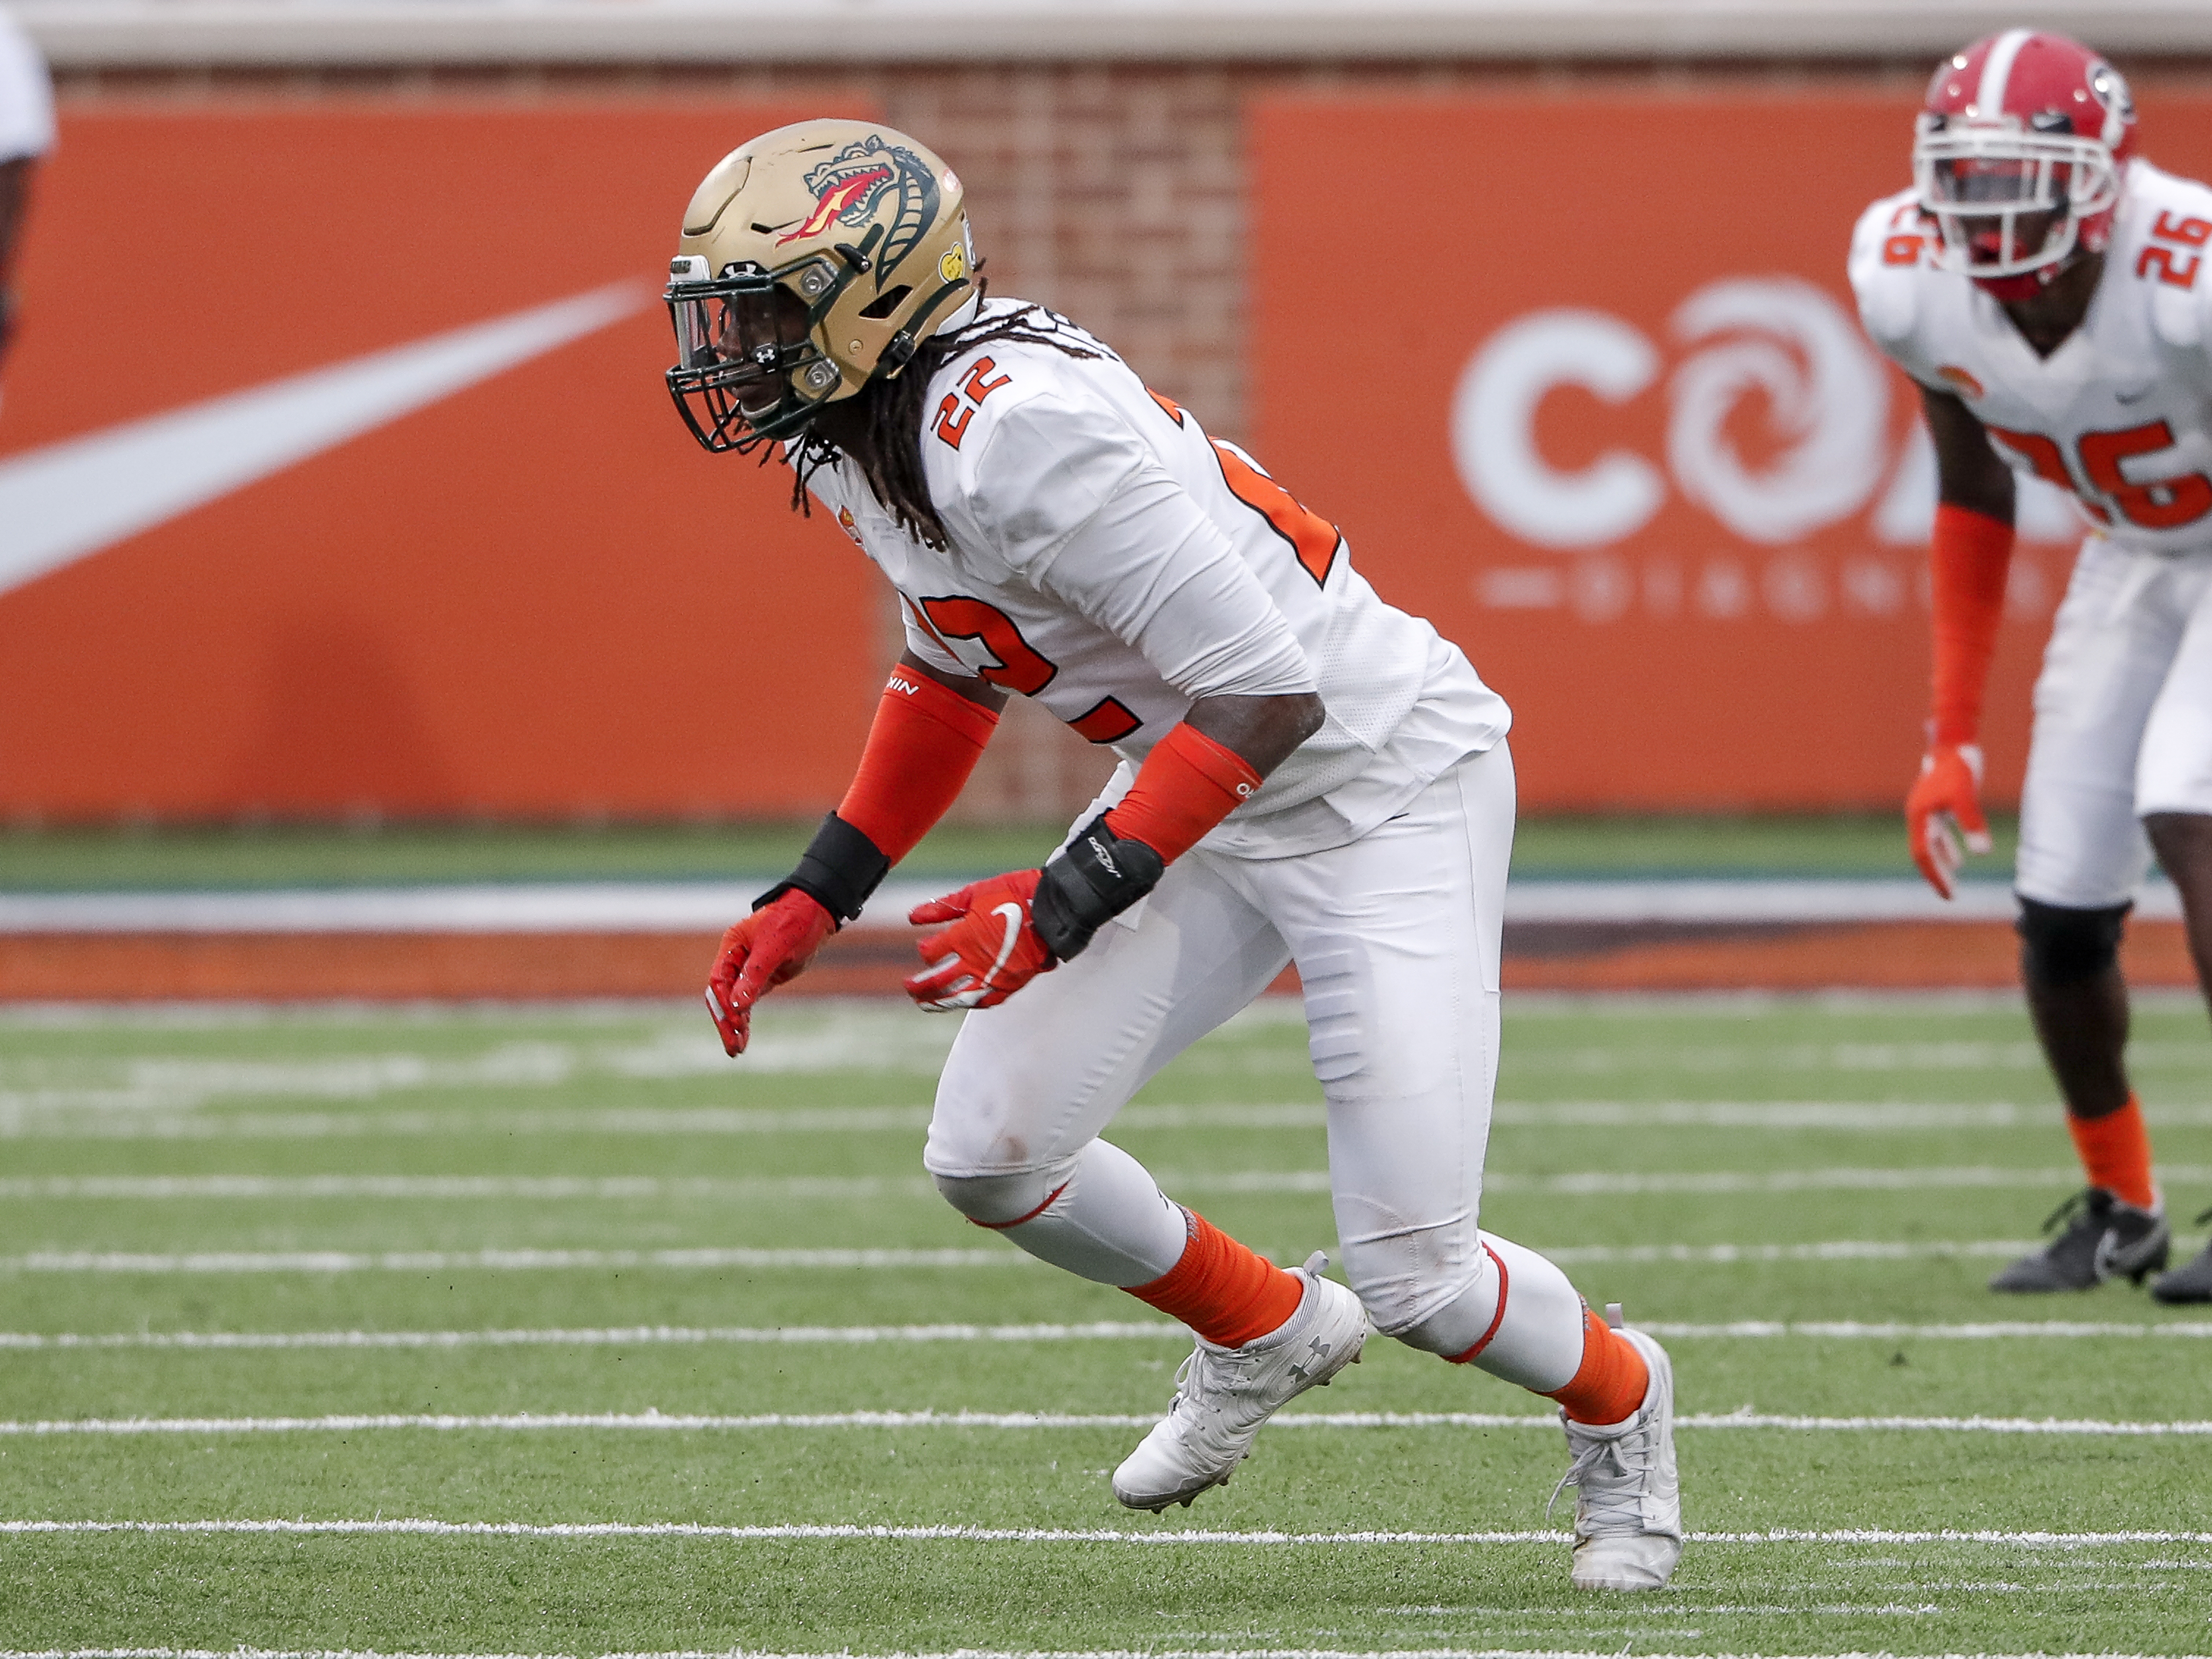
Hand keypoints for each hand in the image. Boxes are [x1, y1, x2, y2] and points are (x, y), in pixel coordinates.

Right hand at [704, 889, 834, 1054]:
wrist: (815, 914)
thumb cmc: (793, 923)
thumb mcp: (774, 948)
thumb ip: (754, 975)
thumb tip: (736, 1005)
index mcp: (732, 946)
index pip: (718, 981)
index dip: (726, 1004)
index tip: (737, 1024)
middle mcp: (735, 959)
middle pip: (722, 996)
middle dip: (726, 1022)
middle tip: (733, 1048)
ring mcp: (748, 970)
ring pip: (735, 1002)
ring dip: (735, 1025)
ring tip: (737, 1050)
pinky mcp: (763, 978)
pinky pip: (748, 1001)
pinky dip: (746, 1018)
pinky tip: (744, 1036)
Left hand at [904, 871, 1055, 1010]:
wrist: (1052, 909)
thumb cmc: (1014, 895)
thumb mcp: (974, 894)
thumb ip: (942, 908)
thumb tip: (912, 916)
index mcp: (963, 937)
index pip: (932, 953)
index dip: (925, 951)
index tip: (925, 947)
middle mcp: (974, 962)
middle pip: (938, 982)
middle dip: (920, 987)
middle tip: (910, 988)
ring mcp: (993, 976)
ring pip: (958, 997)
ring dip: (938, 1002)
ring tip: (926, 1004)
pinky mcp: (1010, 984)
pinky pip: (985, 1001)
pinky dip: (970, 1004)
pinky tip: (962, 1003)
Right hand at [1907, 742, 1990, 899]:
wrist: (1953, 742)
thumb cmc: (1958, 768)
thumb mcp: (1966, 796)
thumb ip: (1972, 824)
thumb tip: (1982, 854)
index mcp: (1919, 817)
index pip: (1923, 855)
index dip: (1935, 876)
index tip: (1949, 894)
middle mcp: (1918, 816)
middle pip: (1922, 853)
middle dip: (1935, 874)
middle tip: (1949, 895)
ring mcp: (1925, 810)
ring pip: (1929, 843)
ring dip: (1941, 862)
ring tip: (1954, 878)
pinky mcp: (1935, 804)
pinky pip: (1938, 833)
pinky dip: (1947, 846)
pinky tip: (1961, 856)